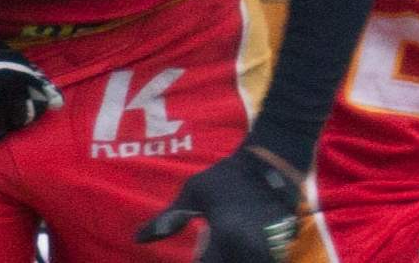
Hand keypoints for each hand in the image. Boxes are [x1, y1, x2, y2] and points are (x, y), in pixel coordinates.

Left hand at [136, 145, 302, 262]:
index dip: (198, 262)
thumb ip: (166, 219)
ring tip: (218, 248)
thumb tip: (137, 239)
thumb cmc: (228, 176)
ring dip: (226, 260)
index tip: (195, 254)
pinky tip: (232, 251)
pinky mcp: (280, 252)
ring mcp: (269, 252)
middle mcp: (249, 248)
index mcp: (225, 234)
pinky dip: (243, 259)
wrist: (272, 165)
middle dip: (212, 261)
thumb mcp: (194, 192)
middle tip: (206, 250)